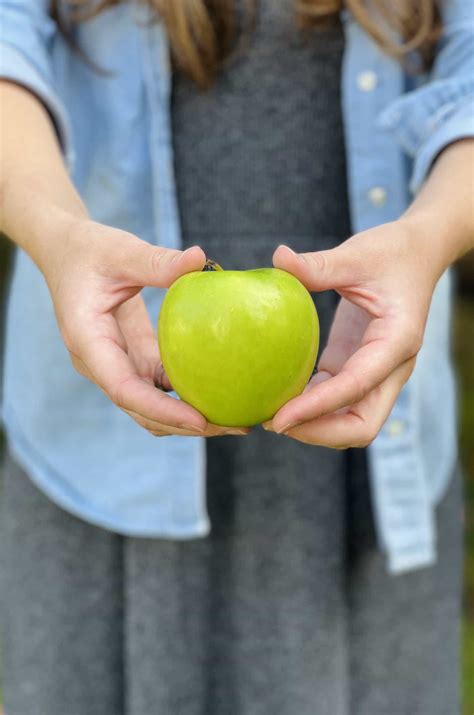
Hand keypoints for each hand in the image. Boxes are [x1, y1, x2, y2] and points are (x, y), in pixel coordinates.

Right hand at [45, 218, 248, 437]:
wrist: (68, 253)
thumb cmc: (89, 251)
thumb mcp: (120, 251)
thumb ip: (156, 261)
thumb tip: (200, 259)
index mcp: (88, 341)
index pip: (124, 389)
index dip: (163, 410)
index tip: (201, 421)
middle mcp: (100, 363)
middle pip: (141, 410)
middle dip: (185, 425)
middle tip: (236, 426)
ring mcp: (116, 365)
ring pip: (151, 406)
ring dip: (188, 417)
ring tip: (235, 419)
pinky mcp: (132, 359)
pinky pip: (159, 387)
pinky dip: (185, 395)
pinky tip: (220, 391)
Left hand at [263, 220, 440, 447]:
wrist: (417, 254)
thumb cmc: (392, 252)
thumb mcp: (357, 254)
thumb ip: (319, 264)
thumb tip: (278, 257)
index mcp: (396, 341)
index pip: (355, 387)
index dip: (316, 408)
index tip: (279, 419)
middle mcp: (391, 367)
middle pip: (361, 426)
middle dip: (318, 432)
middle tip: (272, 422)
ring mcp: (376, 371)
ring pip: (349, 421)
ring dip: (312, 425)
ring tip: (268, 415)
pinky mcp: (356, 366)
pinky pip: (335, 400)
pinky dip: (309, 406)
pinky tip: (278, 396)